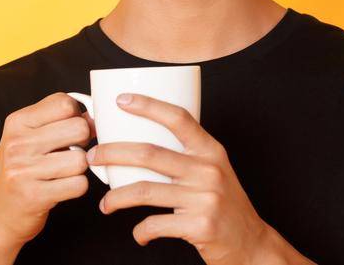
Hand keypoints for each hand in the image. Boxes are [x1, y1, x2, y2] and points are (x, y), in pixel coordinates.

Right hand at [0, 92, 96, 246]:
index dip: (76, 116)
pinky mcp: (34, 195)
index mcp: (17, 122)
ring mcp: (24, 170)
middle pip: (78, 128)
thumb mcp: (27, 137)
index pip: (64, 103)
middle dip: (82, 142)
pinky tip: (62, 187)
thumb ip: (57, 122)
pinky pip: (79, 184)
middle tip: (70, 152)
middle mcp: (17, 143)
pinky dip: (77, 187)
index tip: (69, 130)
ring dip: (79, 169)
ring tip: (63, 172)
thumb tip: (94, 118)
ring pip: (81, 159)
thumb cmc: (20, 171)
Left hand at [86, 93, 296, 264]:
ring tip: (105, 204)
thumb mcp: (213, 172)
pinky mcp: (199, 225)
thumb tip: (138, 140)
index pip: (179, 118)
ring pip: (144, 191)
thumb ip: (187, 156)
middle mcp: (209, 171)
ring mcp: (205, 198)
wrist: (252, 245)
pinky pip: (155, 224)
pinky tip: (139, 234)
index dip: (148, 105)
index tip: (121, 100)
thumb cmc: (224, 205)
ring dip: (116, 198)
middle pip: (148, 154)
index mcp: (211, 152)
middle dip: (112, 153)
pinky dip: (140, 231)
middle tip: (92, 157)